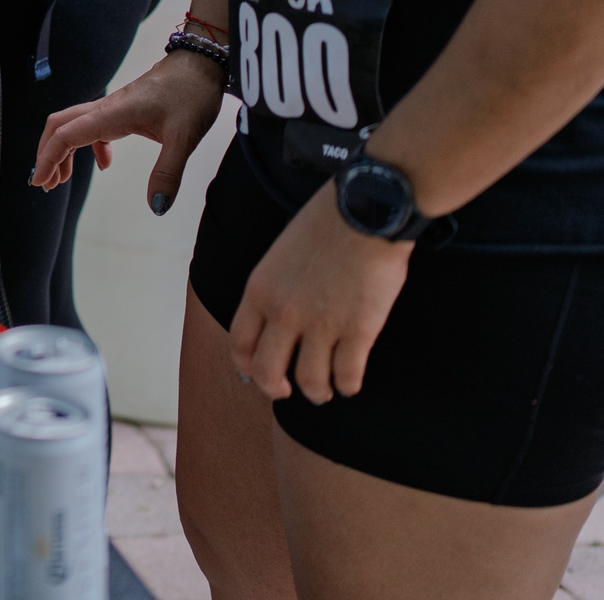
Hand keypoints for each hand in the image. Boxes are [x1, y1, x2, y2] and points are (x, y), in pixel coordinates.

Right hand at [30, 48, 227, 210]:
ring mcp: (112, 107)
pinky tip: (104, 163)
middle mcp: (105, 109)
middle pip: (59, 126)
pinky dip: (87, 146)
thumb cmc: (192, 93)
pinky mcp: (123, 108)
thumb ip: (168, 172)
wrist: (201, 63)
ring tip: (62, 178)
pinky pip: (92, 125)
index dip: (47, 159)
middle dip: (46, 154)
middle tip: (45, 183)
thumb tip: (156, 206)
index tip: (38, 182)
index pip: (66, 135)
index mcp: (112, 114)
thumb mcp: (184, 137)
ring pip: (73, 125)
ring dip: (62, 150)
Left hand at [226, 192, 411, 403]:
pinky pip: (348, 376)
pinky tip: (351, 381)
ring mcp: (321, 325)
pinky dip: (349, 386)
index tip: (261, 373)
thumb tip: (275, 320)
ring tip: (327, 390)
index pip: (240, 345)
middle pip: (268, 373)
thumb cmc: (324, 226)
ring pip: (311, 383)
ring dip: (319, 392)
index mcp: (259, 291)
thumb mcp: (279, 257)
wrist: (364, 211)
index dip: (248, 367)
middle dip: (277, 390)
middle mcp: (283, 314)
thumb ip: (273, 290)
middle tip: (290, 391)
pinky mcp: (358, 331)